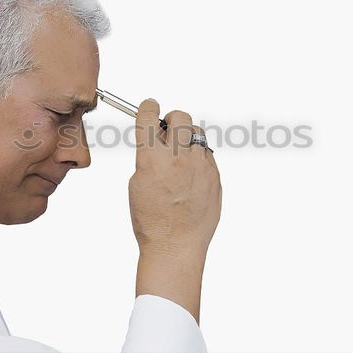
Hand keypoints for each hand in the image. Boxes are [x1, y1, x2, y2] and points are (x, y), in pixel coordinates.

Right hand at [128, 98, 221, 321]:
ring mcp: (200, 167)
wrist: (176, 246)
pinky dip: (198, 159)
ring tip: (180, 159)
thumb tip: (155, 138)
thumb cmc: (150, 220)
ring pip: (197, 134)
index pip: (149, 117)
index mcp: (151, 160)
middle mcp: (178, 159)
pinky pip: (207, 155)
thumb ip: (147, 157)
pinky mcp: (215, 176)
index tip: (149, 106)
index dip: (147, 108)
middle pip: (181, 117)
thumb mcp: (136, 184)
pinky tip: (190, 178)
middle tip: (168, 131)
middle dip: (172, 120)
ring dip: (187, 140)